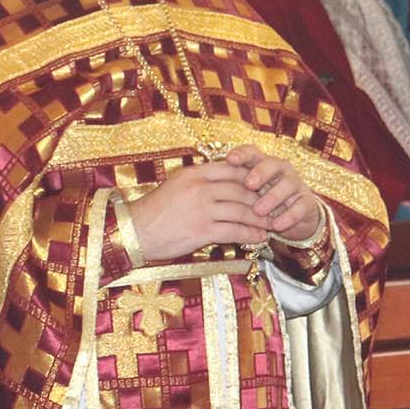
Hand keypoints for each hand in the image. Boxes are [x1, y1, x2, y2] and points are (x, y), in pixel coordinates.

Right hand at [127, 161, 268, 261]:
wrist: (134, 231)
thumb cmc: (153, 211)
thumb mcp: (175, 186)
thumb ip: (198, 182)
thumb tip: (222, 184)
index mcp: (194, 174)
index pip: (233, 171)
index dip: (253, 179)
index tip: (265, 187)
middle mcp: (200, 188)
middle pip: (242, 190)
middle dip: (262, 200)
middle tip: (275, 207)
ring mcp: (202, 209)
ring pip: (242, 211)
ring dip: (261, 219)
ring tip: (272, 224)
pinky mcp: (202, 230)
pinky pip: (235, 231)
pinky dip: (251, 235)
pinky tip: (260, 238)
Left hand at [225, 146, 321, 241]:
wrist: (290, 217)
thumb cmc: (257, 201)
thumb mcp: (242, 193)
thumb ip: (228, 187)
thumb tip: (200, 187)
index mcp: (260, 163)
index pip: (251, 152)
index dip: (241, 154)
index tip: (230, 159)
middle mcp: (279, 169)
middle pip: (271, 164)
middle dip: (260, 173)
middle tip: (249, 184)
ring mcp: (295, 184)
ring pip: (287, 185)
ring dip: (272, 197)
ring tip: (259, 210)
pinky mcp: (307, 202)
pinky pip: (300, 207)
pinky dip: (288, 217)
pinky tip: (276, 225)